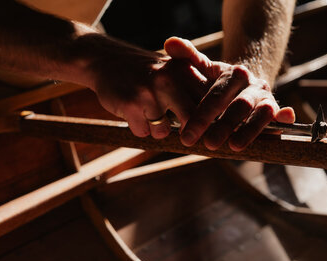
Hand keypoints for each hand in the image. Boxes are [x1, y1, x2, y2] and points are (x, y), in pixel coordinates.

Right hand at [81, 34, 206, 138]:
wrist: (106, 60)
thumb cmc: (148, 73)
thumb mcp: (175, 72)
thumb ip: (197, 91)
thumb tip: (219, 125)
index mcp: (186, 71)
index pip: (209, 103)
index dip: (210, 120)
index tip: (208, 130)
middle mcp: (170, 80)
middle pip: (192, 120)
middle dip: (189, 132)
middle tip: (184, 135)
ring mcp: (149, 92)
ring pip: (164, 131)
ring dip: (157, 129)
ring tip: (148, 113)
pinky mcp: (130, 104)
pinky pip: (143, 132)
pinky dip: (139, 128)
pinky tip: (133, 112)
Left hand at [164, 37, 294, 150]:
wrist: (245, 83)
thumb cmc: (218, 83)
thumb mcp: (205, 70)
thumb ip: (188, 58)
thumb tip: (170, 43)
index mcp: (234, 75)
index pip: (216, 96)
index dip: (201, 117)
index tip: (186, 136)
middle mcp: (252, 84)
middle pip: (238, 106)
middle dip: (223, 126)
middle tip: (208, 144)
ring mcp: (265, 98)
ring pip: (261, 114)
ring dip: (249, 130)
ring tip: (235, 147)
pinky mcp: (276, 110)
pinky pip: (281, 115)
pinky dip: (284, 118)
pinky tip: (284, 122)